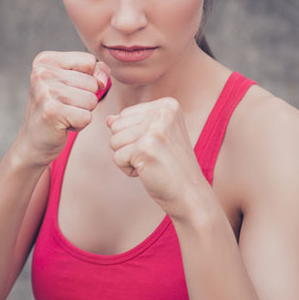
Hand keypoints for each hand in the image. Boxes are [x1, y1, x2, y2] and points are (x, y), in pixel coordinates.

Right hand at [16, 51, 110, 167]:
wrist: (34, 141)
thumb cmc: (57, 109)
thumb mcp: (74, 82)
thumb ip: (95, 71)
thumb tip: (102, 79)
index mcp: (46, 60)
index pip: (89, 61)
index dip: (88, 79)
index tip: (67, 90)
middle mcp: (42, 72)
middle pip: (92, 82)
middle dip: (84, 98)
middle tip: (63, 106)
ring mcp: (46, 92)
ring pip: (91, 100)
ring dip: (82, 112)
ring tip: (63, 115)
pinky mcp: (52, 112)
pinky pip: (87, 117)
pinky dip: (79, 125)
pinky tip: (62, 125)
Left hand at [106, 97, 207, 219]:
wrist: (190, 193)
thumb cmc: (171, 166)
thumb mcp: (154, 138)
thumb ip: (131, 124)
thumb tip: (108, 119)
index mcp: (167, 105)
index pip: (125, 114)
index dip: (133, 135)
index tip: (156, 146)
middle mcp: (163, 113)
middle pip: (116, 126)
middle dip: (127, 146)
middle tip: (153, 156)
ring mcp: (154, 130)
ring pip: (113, 141)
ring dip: (127, 158)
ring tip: (151, 163)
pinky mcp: (145, 148)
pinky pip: (116, 157)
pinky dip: (128, 169)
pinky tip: (148, 171)